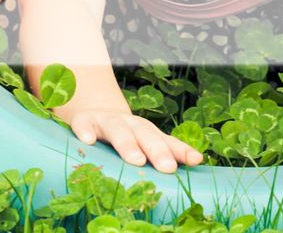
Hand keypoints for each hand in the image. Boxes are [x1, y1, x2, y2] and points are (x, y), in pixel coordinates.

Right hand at [67, 108, 203, 172]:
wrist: (93, 114)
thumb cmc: (123, 134)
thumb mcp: (145, 140)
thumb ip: (169, 150)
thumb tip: (199, 160)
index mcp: (146, 130)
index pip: (166, 140)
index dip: (180, 150)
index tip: (195, 160)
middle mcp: (129, 123)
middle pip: (145, 134)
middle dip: (157, 150)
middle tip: (168, 168)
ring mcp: (106, 121)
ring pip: (118, 130)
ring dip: (128, 144)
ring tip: (136, 159)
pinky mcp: (84, 121)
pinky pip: (83, 124)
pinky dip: (86, 131)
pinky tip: (88, 142)